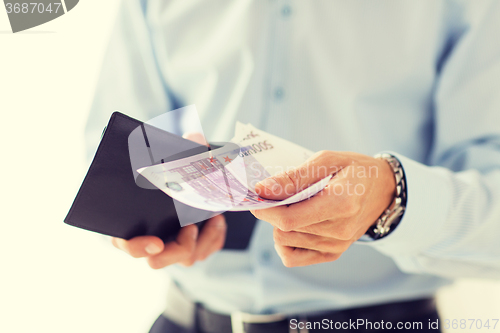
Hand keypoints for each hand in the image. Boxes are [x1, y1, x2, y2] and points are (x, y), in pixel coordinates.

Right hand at [111, 132, 226, 268]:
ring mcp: (171, 246)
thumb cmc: (177, 167)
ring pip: (185, 259)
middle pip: (157, 260)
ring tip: (213, 218)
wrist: (193, 174)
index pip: (125, 243)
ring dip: (202, 241)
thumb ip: (185, 147)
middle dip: (177, 249)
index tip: (156, 242)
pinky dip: (213, 239)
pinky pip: (203, 252)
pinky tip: (217, 220)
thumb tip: (194, 139)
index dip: (137, 246)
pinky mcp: (191, 247)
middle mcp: (150, 238)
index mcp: (132, 221)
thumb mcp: (181, 155)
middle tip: (190, 229)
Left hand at [251, 151, 395, 266]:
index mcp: (341, 203)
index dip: (265, 209)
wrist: (383, 189)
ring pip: (285, 242)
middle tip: (276, 194)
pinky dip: (286, 242)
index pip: (289, 218)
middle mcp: (340, 230)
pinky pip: (294, 257)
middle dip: (272, 212)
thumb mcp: (327, 160)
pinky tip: (294, 225)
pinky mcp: (333, 253)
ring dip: (280, 224)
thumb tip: (262, 189)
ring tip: (292, 206)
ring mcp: (337, 245)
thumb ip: (294, 176)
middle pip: (284, 230)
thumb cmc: (354, 169)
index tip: (256, 195)